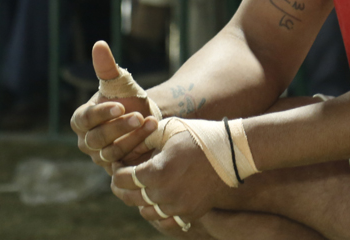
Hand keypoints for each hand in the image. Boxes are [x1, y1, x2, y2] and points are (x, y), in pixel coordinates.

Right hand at [71, 41, 158, 170]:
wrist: (146, 117)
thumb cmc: (128, 97)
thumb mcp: (119, 83)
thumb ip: (107, 66)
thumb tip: (99, 43)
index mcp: (81, 120)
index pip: (84, 119)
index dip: (101, 113)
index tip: (120, 105)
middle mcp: (87, 142)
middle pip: (97, 139)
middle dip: (119, 127)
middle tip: (139, 116)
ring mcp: (100, 158)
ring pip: (112, 152)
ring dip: (133, 138)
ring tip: (152, 123)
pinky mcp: (116, 169)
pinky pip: (124, 164)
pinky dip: (139, 151)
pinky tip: (153, 137)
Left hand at [112, 130, 228, 234]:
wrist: (233, 152)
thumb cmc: (199, 136)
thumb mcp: (168, 129)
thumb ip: (143, 141)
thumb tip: (126, 152)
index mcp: (157, 172)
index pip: (122, 179)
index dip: (116, 171)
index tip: (118, 163)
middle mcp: (165, 194)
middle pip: (131, 198)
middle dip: (123, 186)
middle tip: (125, 175)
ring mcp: (179, 207)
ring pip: (146, 212)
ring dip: (140, 200)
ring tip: (144, 186)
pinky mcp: (191, 213)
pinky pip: (166, 220)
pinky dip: (159, 212)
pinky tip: (160, 198)